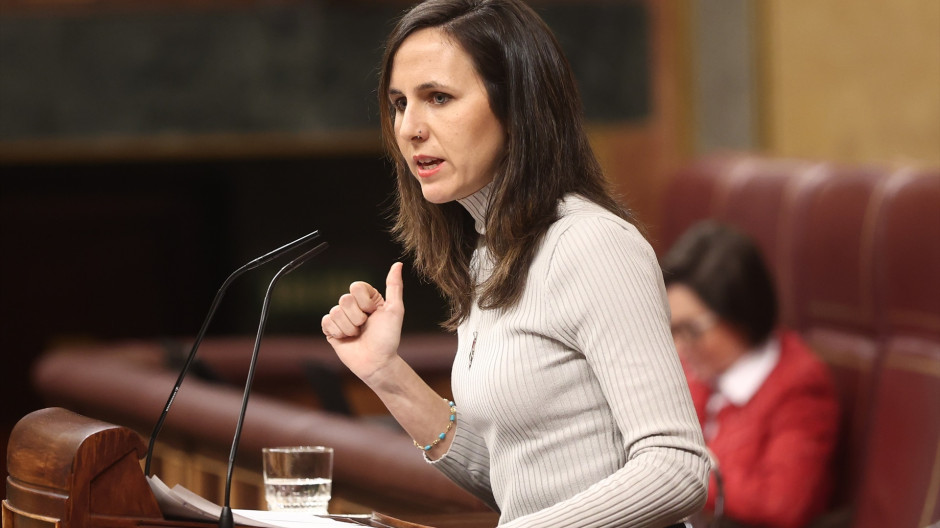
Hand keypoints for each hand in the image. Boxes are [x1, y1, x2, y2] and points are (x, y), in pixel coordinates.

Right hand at [321, 262, 404, 384]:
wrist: (377, 363)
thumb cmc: (388, 338)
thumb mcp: (395, 310)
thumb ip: (394, 286)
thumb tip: (398, 264)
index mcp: (368, 298)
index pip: (355, 287)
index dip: (364, 302)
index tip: (373, 313)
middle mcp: (354, 306)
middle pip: (344, 299)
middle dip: (357, 317)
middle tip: (365, 327)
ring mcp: (342, 317)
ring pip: (335, 312)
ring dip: (349, 328)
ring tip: (357, 335)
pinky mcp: (331, 330)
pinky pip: (326, 322)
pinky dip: (338, 332)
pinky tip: (347, 339)